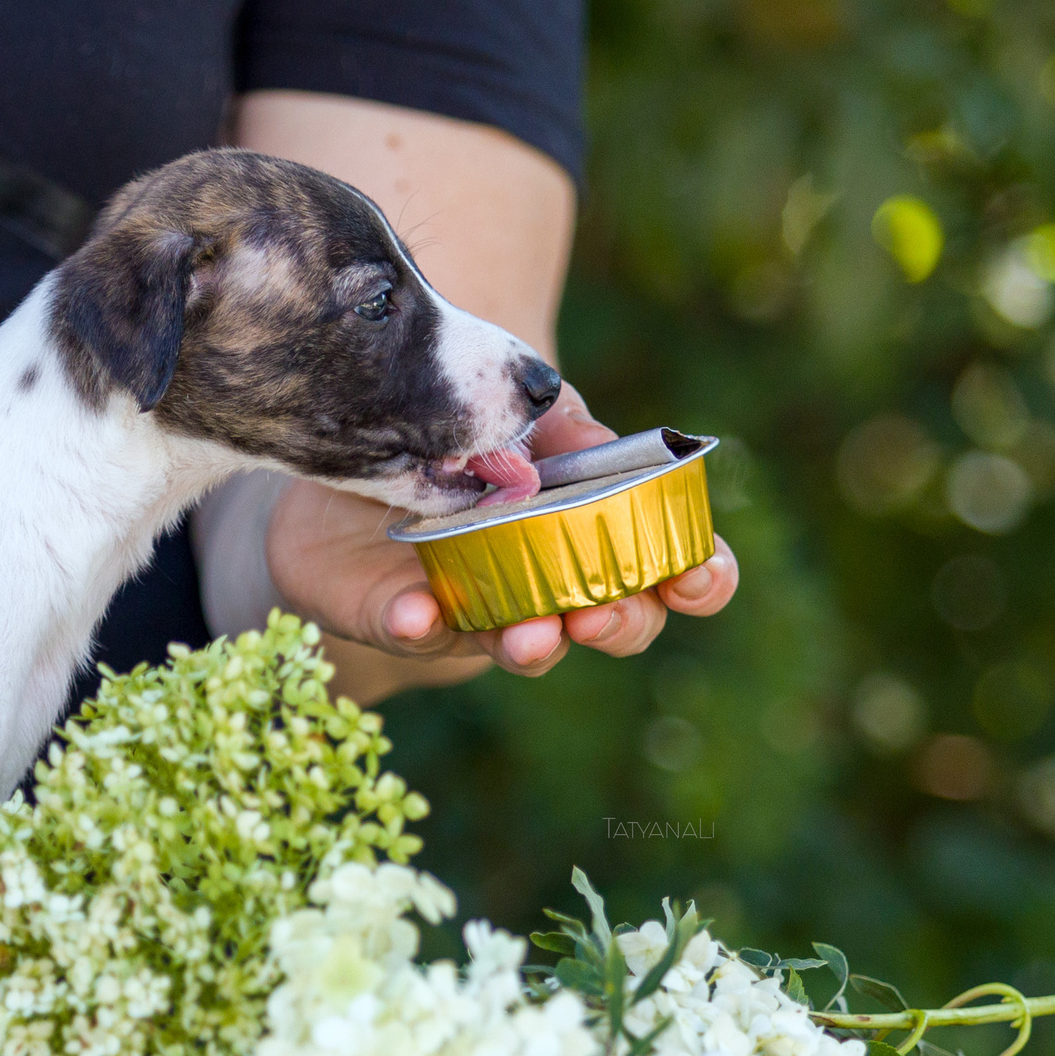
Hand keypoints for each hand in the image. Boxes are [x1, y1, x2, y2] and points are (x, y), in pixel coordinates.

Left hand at [266, 383, 739, 699]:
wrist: (354, 436)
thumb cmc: (466, 428)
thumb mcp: (526, 409)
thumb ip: (569, 429)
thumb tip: (607, 447)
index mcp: (600, 531)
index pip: (671, 569)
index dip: (700, 581)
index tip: (696, 573)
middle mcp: (551, 584)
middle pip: (612, 625)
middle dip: (618, 624)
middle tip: (601, 613)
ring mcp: (479, 607)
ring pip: (521, 646)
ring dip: (532, 646)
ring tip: (531, 634)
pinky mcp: (402, 615)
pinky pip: (413, 630)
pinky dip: (418, 624)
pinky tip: (417, 612)